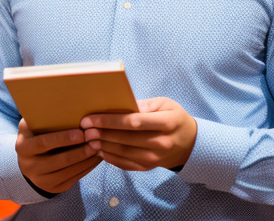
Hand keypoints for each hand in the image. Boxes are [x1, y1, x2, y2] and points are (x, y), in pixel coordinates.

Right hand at [16, 119, 101, 193]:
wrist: (29, 159)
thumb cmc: (35, 132)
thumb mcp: (32, 123)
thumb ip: (42, 114)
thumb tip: (65, 99)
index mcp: (23, 147)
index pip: (44, 143)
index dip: (63, 138)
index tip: (81, 133)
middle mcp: (29, 167)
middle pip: (60, 160)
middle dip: (80, 151)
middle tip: (96, 140)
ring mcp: (41, 181)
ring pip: (69, 172)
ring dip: (87, 159)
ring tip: (100, 147)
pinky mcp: (54, 189)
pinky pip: (74, 180)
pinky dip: (87, 168)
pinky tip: (97, 157)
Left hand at [80, 97, 196, 171]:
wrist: (189, 143)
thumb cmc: (174, 117)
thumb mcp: (165, 103)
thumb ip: (144, 105)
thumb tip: (121, 105)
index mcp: (167, 122)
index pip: (134, 122)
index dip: (111, 120)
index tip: (91, 118)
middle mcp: (161, 142)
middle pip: (126, 138)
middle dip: (102, 133)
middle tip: (84, 129)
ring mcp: (155, 158)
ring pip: (124, 153)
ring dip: (103, 146)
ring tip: (88, 139)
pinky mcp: (148, 168)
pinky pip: (126, 164)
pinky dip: (110, 158)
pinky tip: (99, 150)